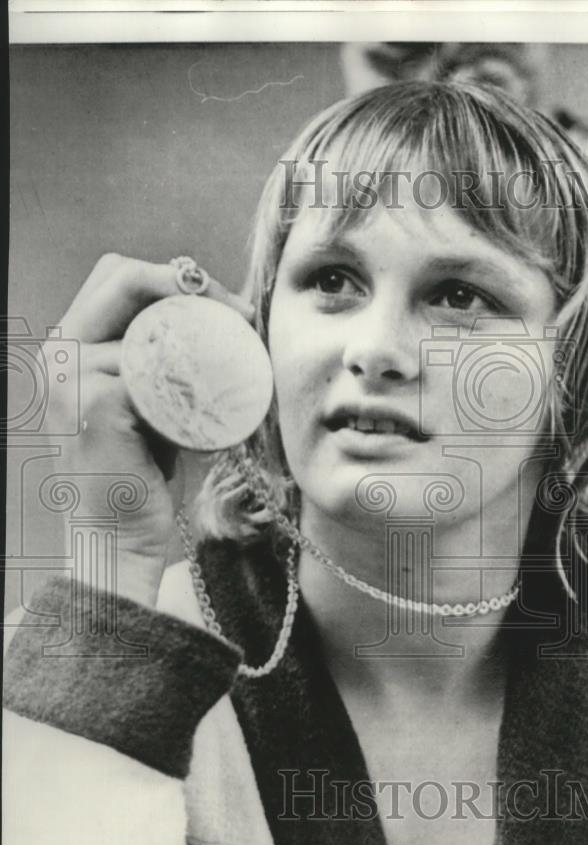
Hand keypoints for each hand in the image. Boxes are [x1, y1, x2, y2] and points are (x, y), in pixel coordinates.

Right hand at [48, 253, 254, 605]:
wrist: (117, 538)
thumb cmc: (140, 475)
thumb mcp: (148, 405)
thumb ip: (158, 366)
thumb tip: (215, 328)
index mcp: (71, 345)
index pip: (118, 277)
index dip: (175, 276)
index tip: (230, 306)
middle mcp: (60, 351)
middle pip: (124, 276)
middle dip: (190, 283)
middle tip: (241, 315)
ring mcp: (69, 374)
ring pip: (145, 318)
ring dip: (200, 328)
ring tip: (240, 349)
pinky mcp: (91, 401)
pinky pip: (151, 366)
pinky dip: (192, 376)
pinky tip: (215, 397)